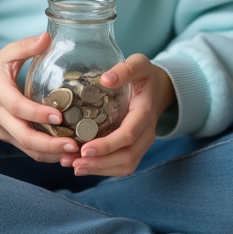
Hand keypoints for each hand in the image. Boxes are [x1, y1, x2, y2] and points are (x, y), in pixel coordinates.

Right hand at [0, 32, 81, 162]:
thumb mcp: (8, 53)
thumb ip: (26, 46)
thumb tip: (47, 38)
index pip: (17, 107)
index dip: (37, 113)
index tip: (60, 116)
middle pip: (23, 135)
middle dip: (49, 143)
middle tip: (74, 144)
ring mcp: (3, 130)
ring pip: (27, 148)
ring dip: (51, 154)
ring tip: (76, 153)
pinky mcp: (10, 138)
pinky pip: (28, 151)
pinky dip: (47, 155)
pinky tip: (68, 154)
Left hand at [64, 54, 174, 176]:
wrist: (160, 88)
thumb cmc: (145, 75)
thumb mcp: (140, 64)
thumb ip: (126, 69)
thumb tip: (106, 79)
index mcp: (145, 113)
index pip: (128, 135)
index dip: (107, 145)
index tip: (84, 149)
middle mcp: (147, 132)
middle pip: (127, 156)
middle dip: (100, 162)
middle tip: (72, 162)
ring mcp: (143, 143)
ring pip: (125, 165)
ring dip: (99, 169)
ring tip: (73, 166)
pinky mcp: (136, 148)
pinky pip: (123, 165)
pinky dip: (104, 169)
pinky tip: (82, 166)